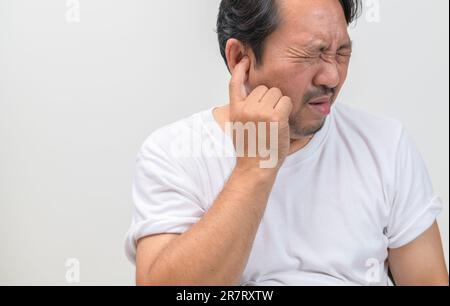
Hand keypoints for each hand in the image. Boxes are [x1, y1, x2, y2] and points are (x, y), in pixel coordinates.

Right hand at [228, 56, 292, 170]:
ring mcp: (260, 112)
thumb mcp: (239, 126)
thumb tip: (251, 91)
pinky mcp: (275, 117)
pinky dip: (287, 111)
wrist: (255, 167)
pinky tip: (281, 124)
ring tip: (273, 123)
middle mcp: (245, 108)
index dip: (240, 69)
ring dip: (279, 105)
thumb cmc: (250, 150)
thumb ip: (242, 108)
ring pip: (276, 93)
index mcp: (235, 110)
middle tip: (267, 120)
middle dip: (269, 100)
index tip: (245, 60)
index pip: (235, 83)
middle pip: (264, 88)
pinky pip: (286, 102)